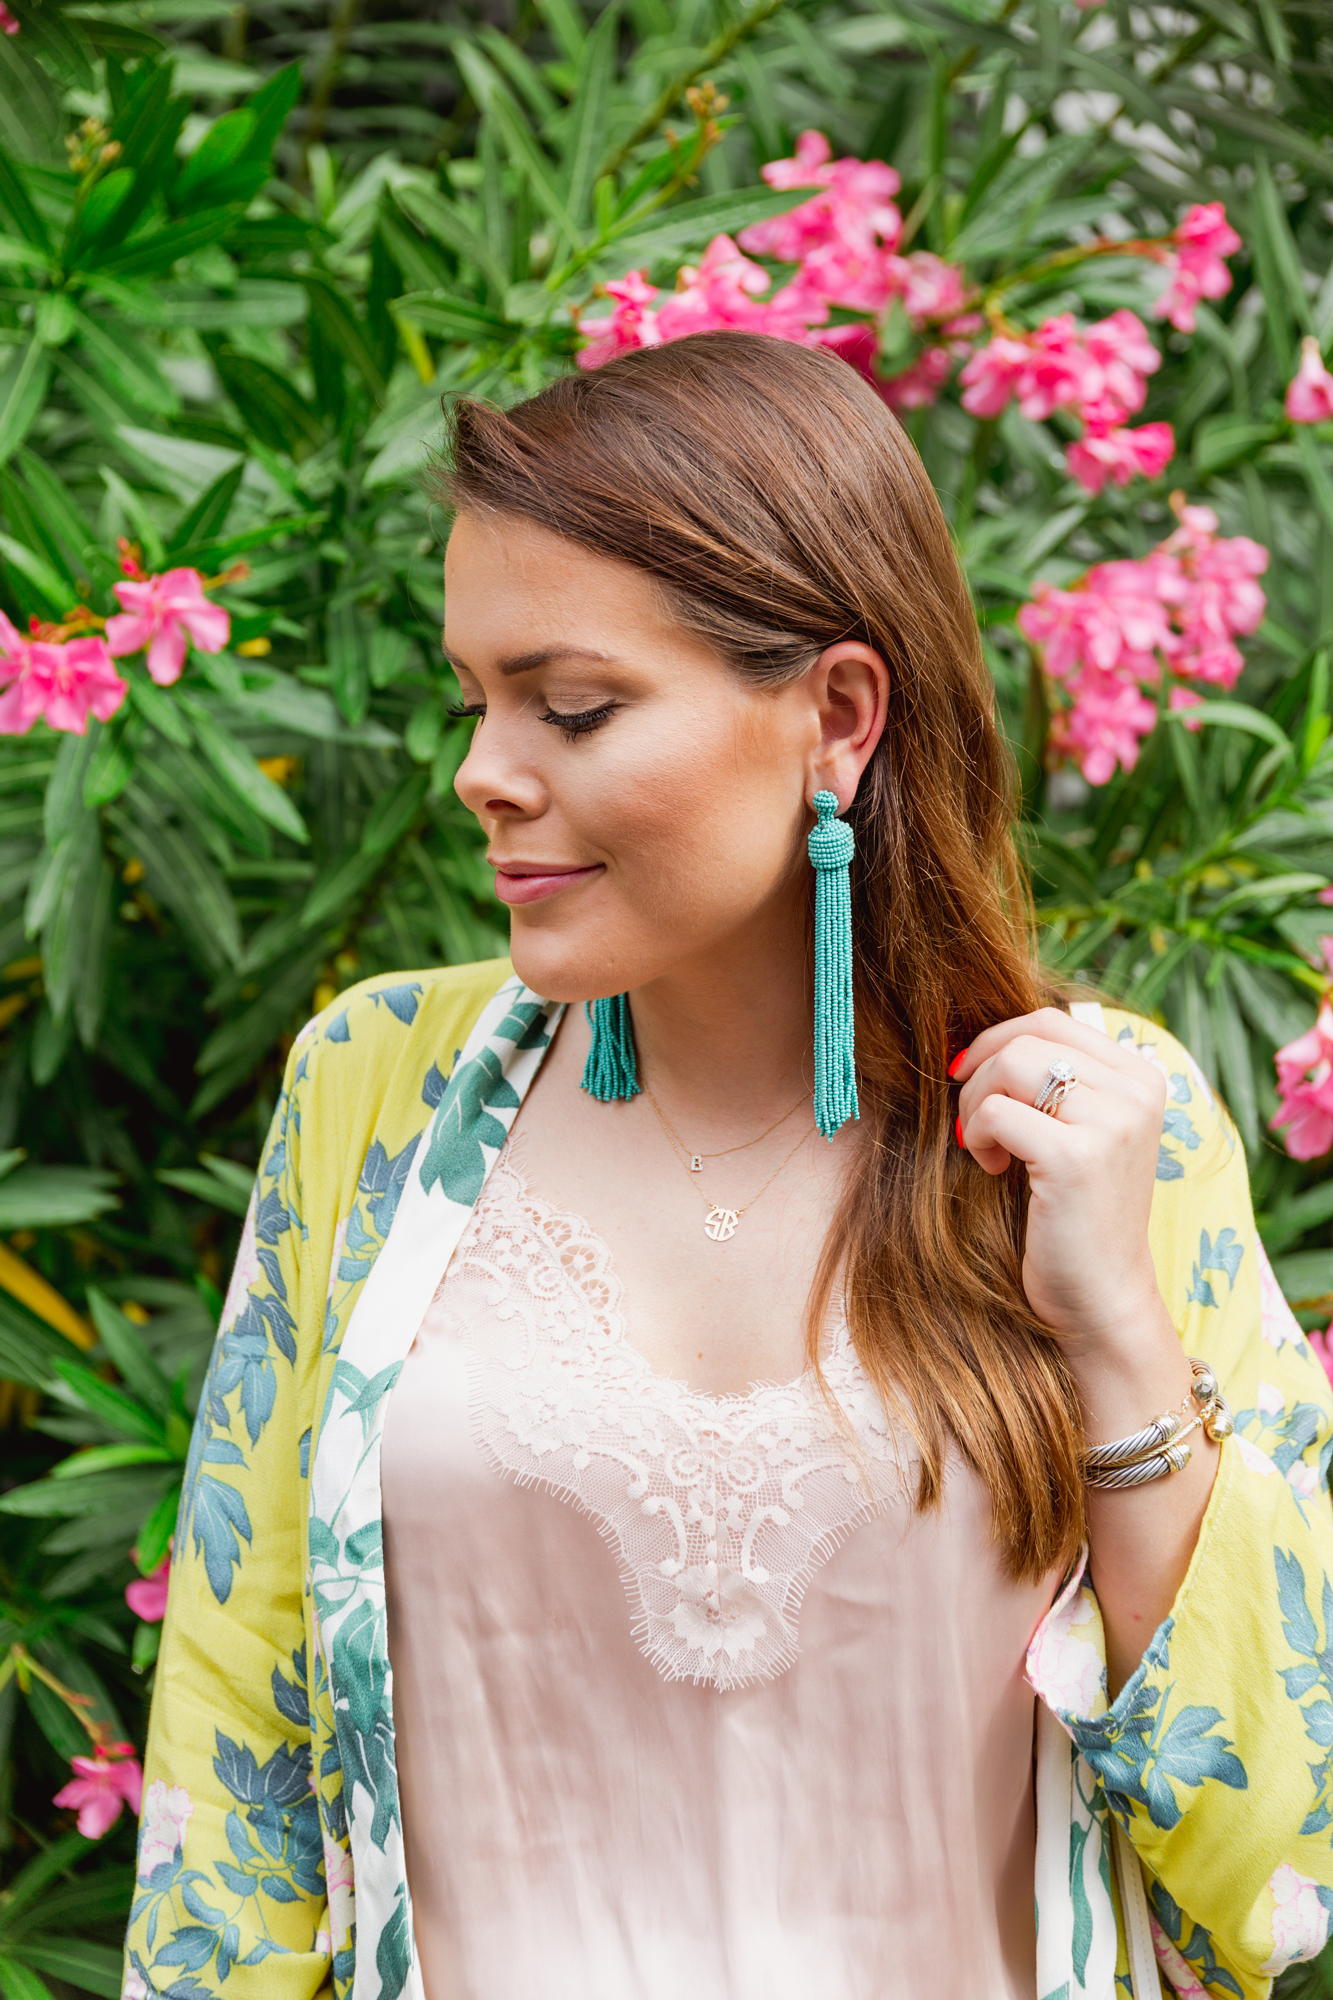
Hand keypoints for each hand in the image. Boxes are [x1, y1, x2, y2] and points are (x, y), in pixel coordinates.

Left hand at [952, 1007, 1169, 1355]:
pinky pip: (998, 1113)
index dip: (996, 1040)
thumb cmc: (1076, 1215)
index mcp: (1143, 1077)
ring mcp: (1113, 1122)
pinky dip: (978, 1136)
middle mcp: (1138, 1091)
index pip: (1052, 1021)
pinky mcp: (1078, 1157)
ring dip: (977, 1104)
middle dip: (980, 1074)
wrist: (1102, 1297)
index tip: (968, 1077)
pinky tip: (992, 1168)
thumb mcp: (1078, 1133)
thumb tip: (983, 1037)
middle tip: (973, 1123)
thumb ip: (1054, 1081)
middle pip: (1028, 1038)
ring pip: (1010, 1065)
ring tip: (985, 1146)